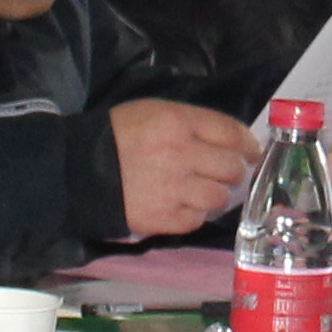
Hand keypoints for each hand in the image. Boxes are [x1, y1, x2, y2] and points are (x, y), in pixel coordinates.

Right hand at [108, 98, 257, 240]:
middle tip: (226, 172)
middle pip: (231, 167)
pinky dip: (195, 213)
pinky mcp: (163, 218)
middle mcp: (181, 155)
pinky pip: (197, 219)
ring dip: (216, 194)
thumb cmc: (118, 135)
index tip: (252, 152)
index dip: (247, 143)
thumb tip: (230, 140)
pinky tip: (183, 205)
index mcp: (177, 123)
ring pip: (219, 197)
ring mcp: (173, 189)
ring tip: (203, 190)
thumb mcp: (153, 112)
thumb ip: (192, 122)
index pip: (230, 132)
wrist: (78, 170)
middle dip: (233, 170)